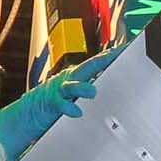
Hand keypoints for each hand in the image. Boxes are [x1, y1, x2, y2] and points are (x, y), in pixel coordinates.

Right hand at [0, 48, 121, 160]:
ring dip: (82, 88)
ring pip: (73, 86)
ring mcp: (62, 90)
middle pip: (88, 67)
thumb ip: (94, 86)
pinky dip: (69, 108)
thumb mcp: (79, 90)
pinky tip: (76, 112)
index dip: (112, 55)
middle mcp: (71, 78)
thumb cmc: (61, 99)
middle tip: (116, 56)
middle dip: (102, 61)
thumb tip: (116, 83)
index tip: (126, 48)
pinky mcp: (54, 103)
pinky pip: (62, 105)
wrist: (34, 109)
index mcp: (80, 74)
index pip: (98, 62)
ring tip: (92, 92)